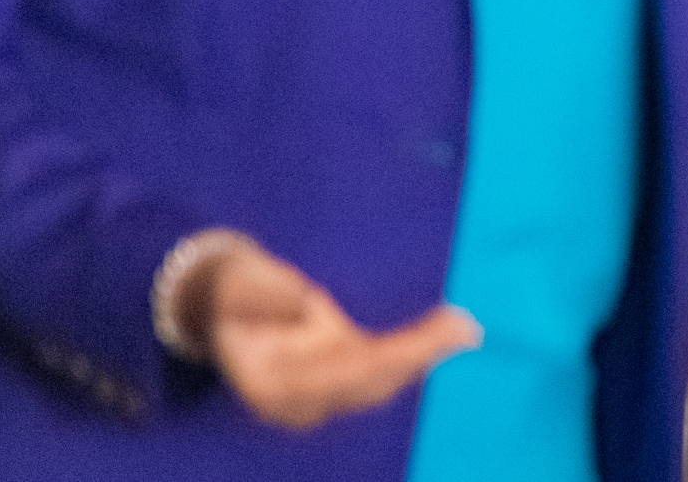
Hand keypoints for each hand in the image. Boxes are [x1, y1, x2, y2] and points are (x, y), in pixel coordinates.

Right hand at [185, 238, 480, 429]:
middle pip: (368, 385)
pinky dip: (419, 347)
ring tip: (465, 327)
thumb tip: (300, 307)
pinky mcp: (340, 370)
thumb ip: (262, 298)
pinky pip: (385, 365)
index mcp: (268, 387)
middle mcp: (298, 402)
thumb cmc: (229, 288)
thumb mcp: (235, 285)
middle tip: (462, 329)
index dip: (383, 362)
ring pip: (383, 379)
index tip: (419, 346)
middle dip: (418, 358)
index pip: (337, 380)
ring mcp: (321, 390)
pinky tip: (451, 328)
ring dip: (427, 353)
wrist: (222, 297)